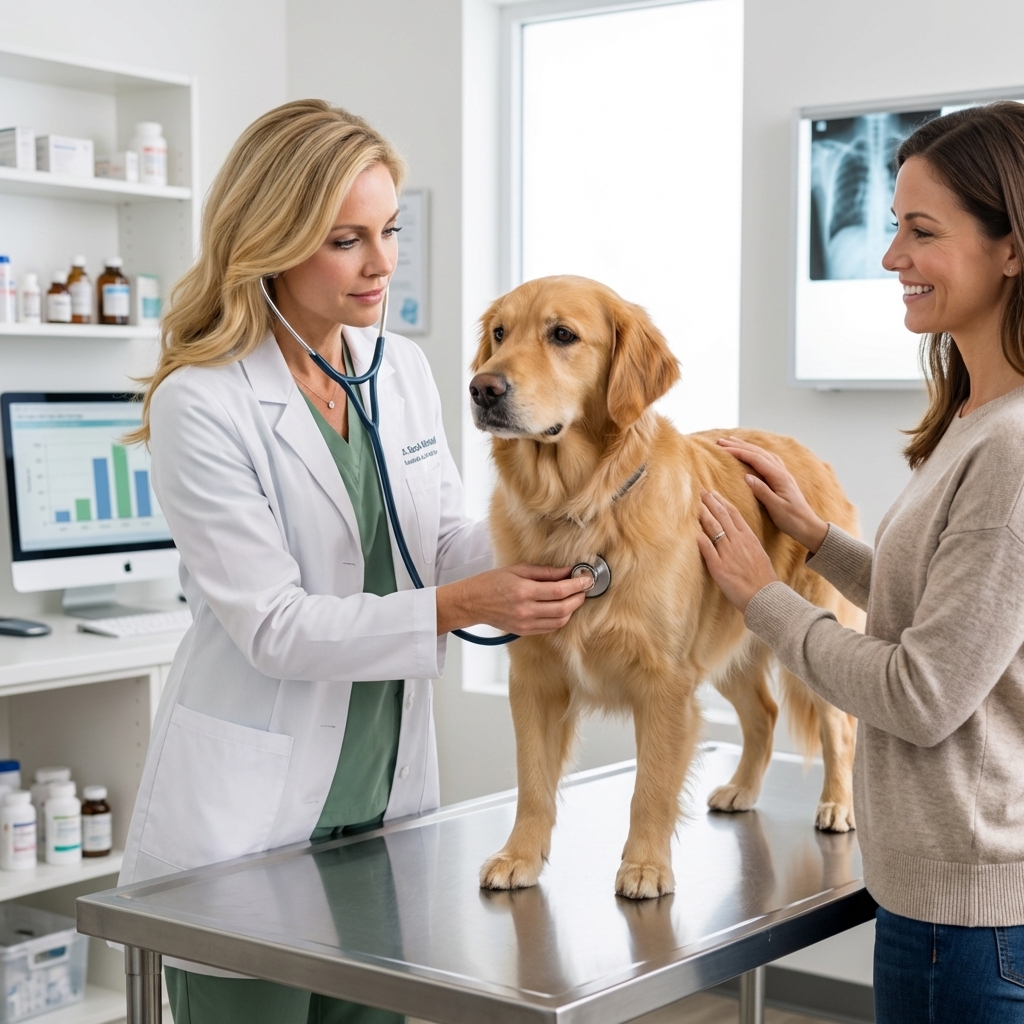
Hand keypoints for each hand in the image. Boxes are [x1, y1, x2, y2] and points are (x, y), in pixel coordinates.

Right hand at [436, 564, 591, 636]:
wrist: (471, 603)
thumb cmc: (491, 582)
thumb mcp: (517, 570)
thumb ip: (544, 572)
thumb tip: (567, 571)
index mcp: (523, 591)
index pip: (559, 591)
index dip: (577, 585)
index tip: (587, 578)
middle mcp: (526, 610)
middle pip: (563, 608)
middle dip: (578, 598)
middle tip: (585, 587)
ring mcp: (525, 624)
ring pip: (559, 621)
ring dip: (572, 609)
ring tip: (575, 597)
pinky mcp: (524, 631)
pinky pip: (550, 627)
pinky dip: (560, 618)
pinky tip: (563, 608)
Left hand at [697, 490, 777, 613]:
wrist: (765, 596)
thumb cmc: (762, 577)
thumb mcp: (758, 553)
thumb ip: (747, 542)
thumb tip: (738, 534)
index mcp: (748, 537)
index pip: (733, 514)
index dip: (722, 502)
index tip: (713, 493)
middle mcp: (738, 542)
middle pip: (722, 516)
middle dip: (710, 502)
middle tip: (701, 492)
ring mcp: (728, 553)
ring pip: (714, 529)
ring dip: (703, 515)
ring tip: (695, 505)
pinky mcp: (719, 567)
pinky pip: (707, 550)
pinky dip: (700, 539)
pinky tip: (693, 531)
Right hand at [716, 438, 828, 552]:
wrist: (809, 526)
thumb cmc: (792, 520)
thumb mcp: (776, 507)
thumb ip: (761, 491)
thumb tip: (747, 476)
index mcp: (779, 477)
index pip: (756, 459)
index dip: (739, 452)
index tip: (722, 448)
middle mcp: (782, 472)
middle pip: (759, 453)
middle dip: (740, 445)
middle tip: (721, 441)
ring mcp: (783, 474)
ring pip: (764, 454)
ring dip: (748, 447)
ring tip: (733, 443)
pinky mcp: (783, 479)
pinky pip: (768, 460)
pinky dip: (757, 453)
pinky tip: (753, 454)